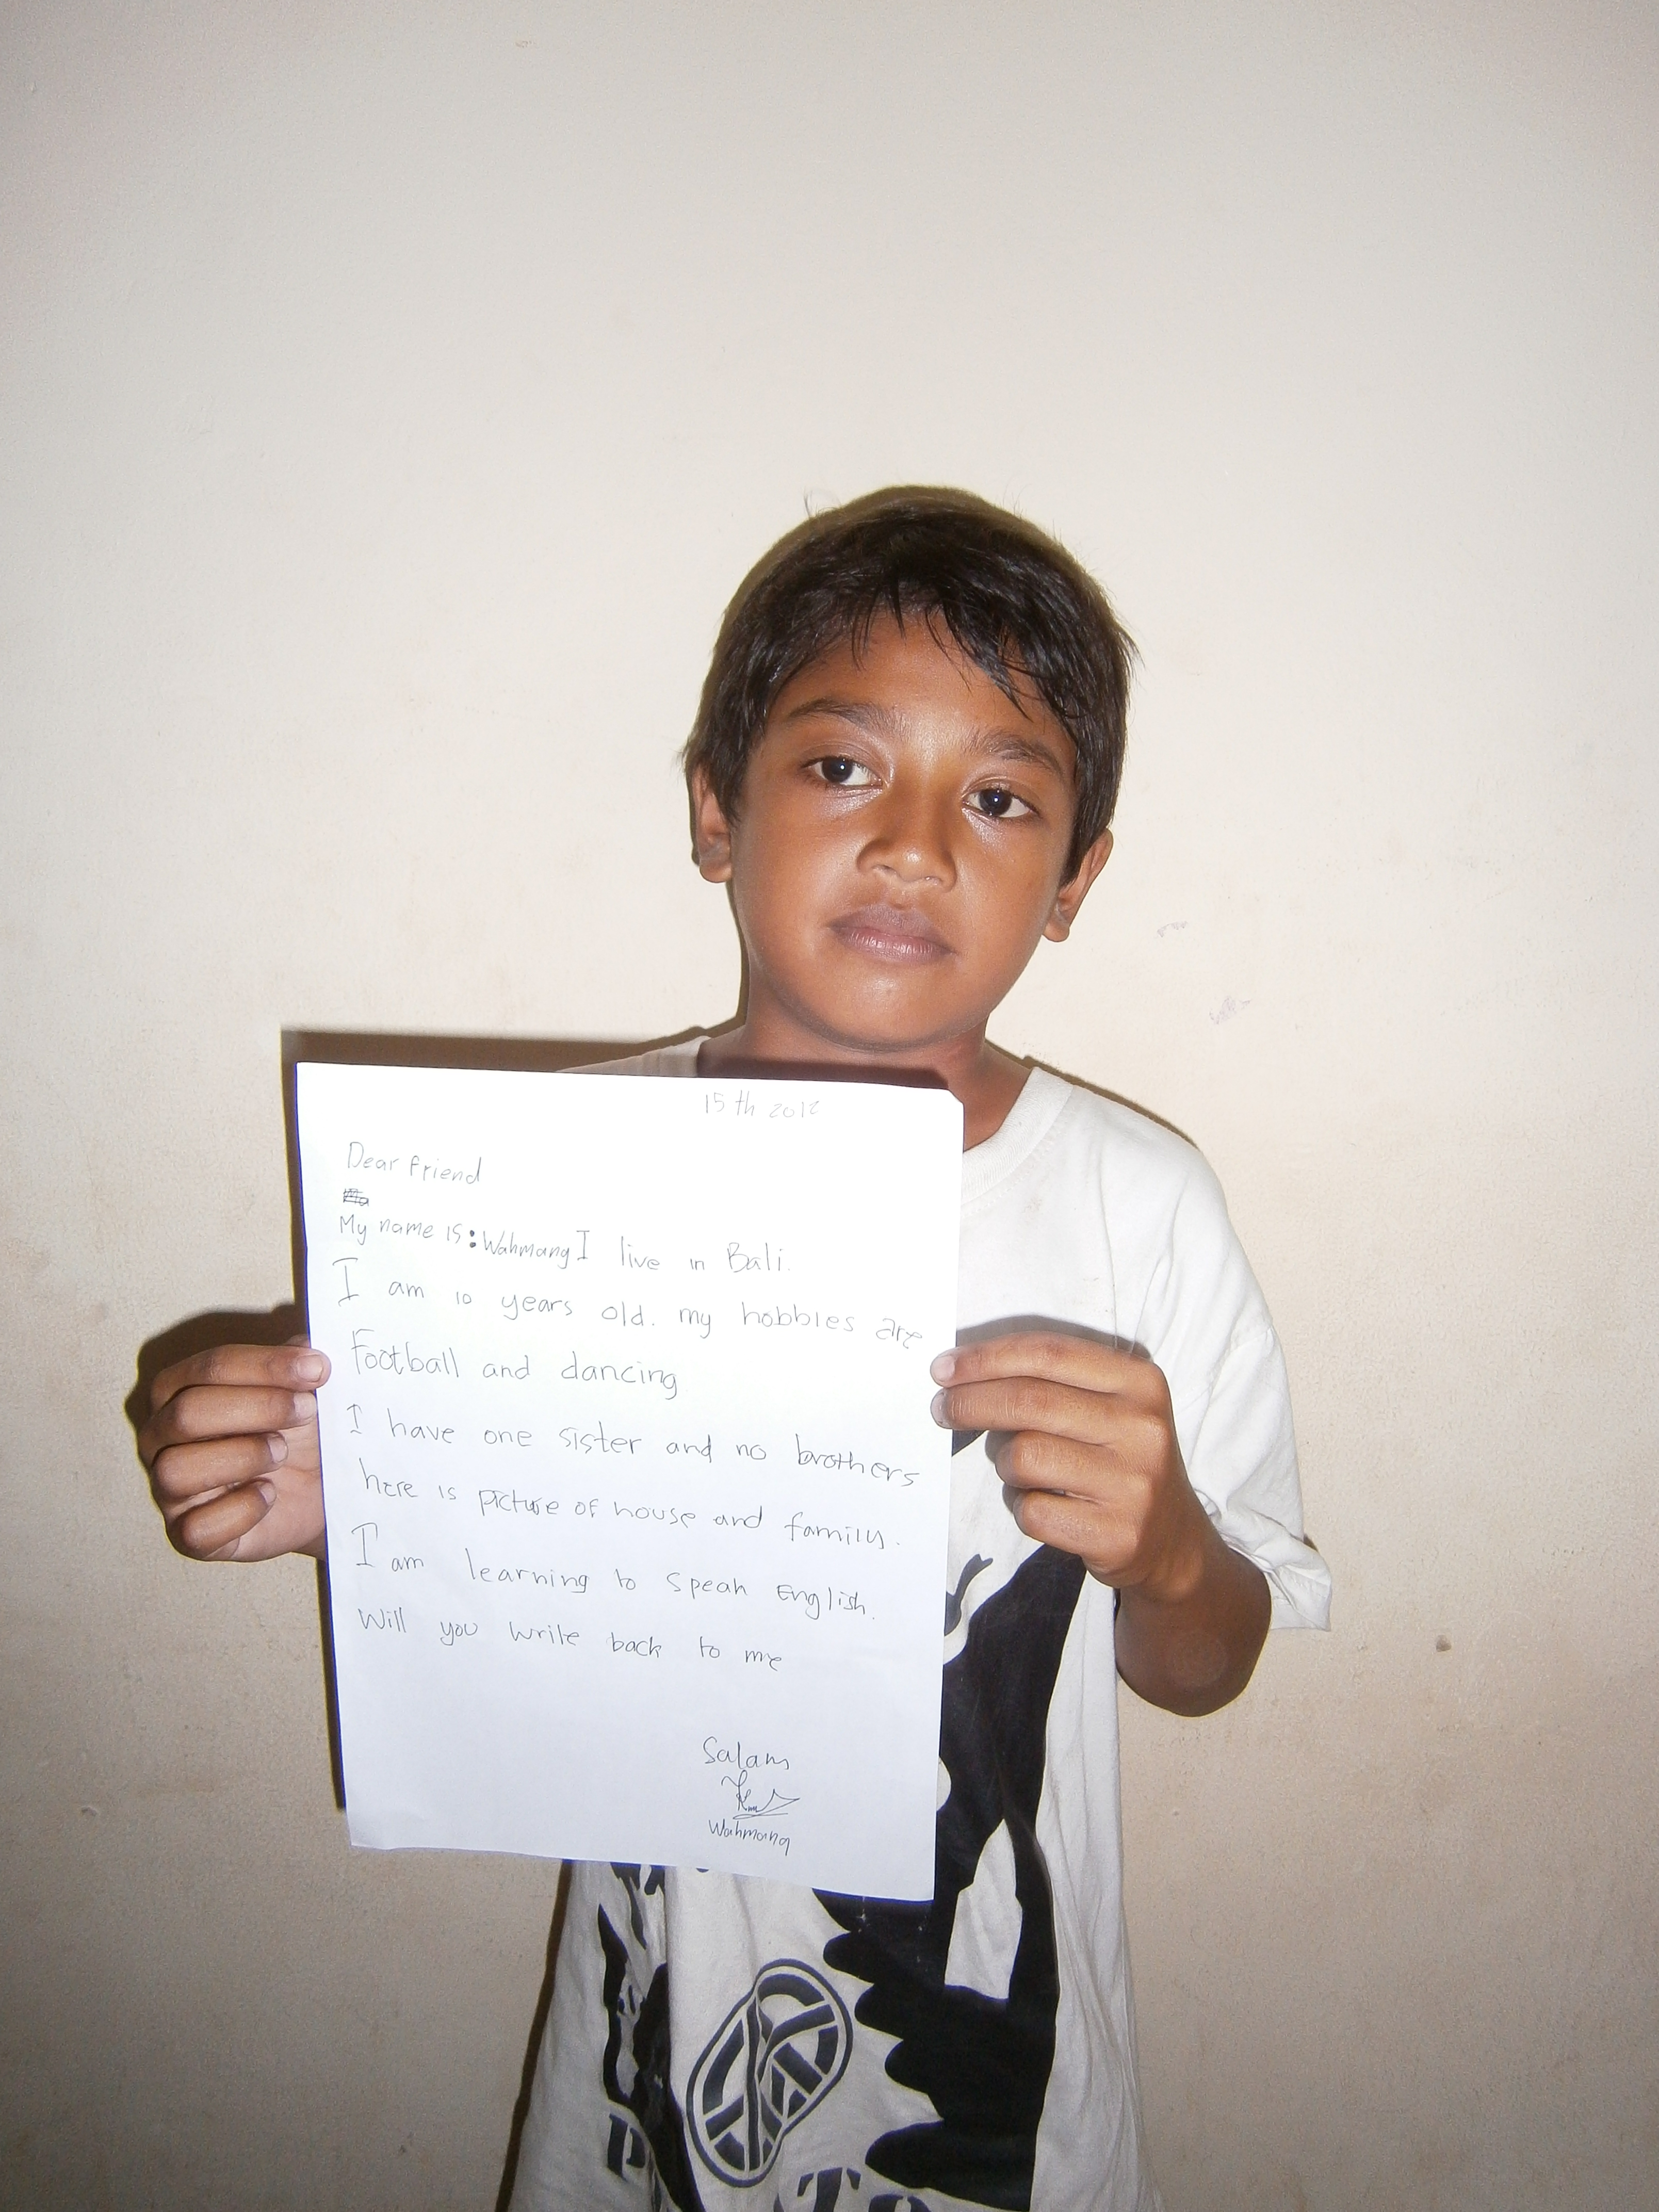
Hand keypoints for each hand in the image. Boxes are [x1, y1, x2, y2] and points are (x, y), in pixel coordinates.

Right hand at [138, 1340, 329, 1561]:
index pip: (209, 1367)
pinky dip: (239, 1511)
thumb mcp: (305, 1389)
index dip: (266, 1365)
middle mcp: (162, 1438)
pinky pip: (195, 1530)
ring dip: (241, 1456)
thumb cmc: (302, 1430)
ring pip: (175, 1470)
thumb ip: (300, 1361)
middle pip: (186, 1413)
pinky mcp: (189, 1536)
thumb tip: (308, 1344)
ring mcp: (171, 1490)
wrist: (322, 1490)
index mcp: (180, 1390)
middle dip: (257, 1408)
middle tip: (307, 1411)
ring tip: (282, 1453)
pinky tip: (269, 1495)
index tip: (318, 1369)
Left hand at [929, 1331, 1268, 1712]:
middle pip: (1030, 1402)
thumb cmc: (1120, 1461)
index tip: (943, 1368)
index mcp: (1141, 1382)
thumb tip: (960, 1372)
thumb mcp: (1109, 1407)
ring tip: (1021, 1472)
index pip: (1048, 1353)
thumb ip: (1051, 1382)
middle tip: (941, 1409)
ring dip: (1005, 1464)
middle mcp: (1143, 1429)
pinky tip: (1045, 1506)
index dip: (987, 1358)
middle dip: (971, 1403)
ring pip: (1024, 1457)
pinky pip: (1032, 1512)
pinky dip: (1022, 1507)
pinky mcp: (1117, 1535)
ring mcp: (1134, 1485)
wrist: (1172, 1542)